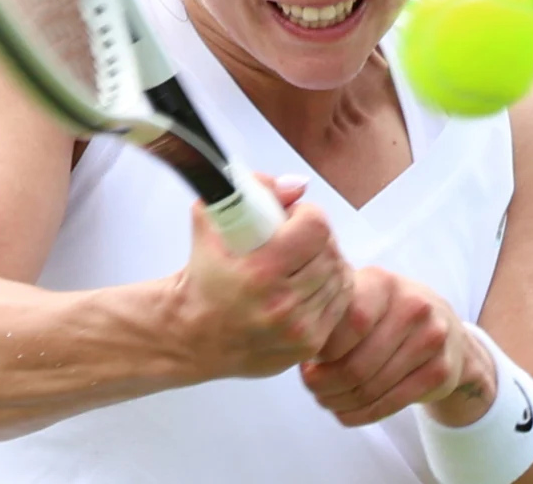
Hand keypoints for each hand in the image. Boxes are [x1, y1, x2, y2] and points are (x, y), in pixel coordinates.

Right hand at [174, 175, 353, 380]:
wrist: (192, 334)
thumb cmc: (203, 274)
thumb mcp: (210, 219)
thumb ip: (252, 189)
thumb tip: (298, 186)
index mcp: (258, 271)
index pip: (316, 227)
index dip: (307, 215)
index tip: (293, 217)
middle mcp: (281, 304)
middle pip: (330, 251)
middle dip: (317, 237)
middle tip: (298, 237)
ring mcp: (297, 329)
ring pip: (338, 276)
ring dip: (325, 261)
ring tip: (302, 260)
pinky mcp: (307, 346)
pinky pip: (340, 303)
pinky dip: (330, 288)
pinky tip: (310, 282)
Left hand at [300, 267, 497, 426]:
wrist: (445, 329)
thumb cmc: (385, 314)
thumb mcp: (361, 299)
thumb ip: (331, 316)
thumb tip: (298, 348)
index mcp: (384, 284)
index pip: (349, 323)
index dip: (324, 350)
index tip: (307, 360)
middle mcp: (414, 306)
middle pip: (357, 363)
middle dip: (325, 383)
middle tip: (311, 387)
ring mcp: (432, 339)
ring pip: (371, 387)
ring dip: (339, 401)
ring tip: (325, 399)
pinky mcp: (440, 372)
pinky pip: (390, 404)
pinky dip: (360, 414)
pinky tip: (345, 412)